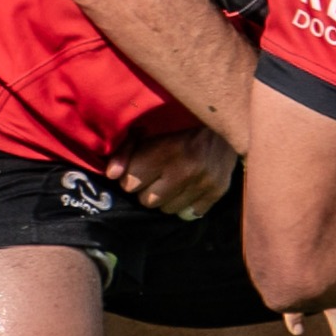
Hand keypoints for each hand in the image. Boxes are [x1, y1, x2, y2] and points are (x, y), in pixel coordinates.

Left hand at [106, 126, 237, 218]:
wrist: (223, 122)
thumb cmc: (181, 125)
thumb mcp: (151, 132)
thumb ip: (127, 152)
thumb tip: (112, 174)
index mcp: (164, 151)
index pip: (130, 183)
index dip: (131, 176)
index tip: (140, 168)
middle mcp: (184, 170)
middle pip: (147, 201)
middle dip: (147, 189)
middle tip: (157, 174)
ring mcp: (203, 184)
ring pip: (167, 210)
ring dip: (166, 198)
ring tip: (173, 180)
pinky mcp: (217, 192)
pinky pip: (188, 214)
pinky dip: (185, 204)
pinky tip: (188, 188)